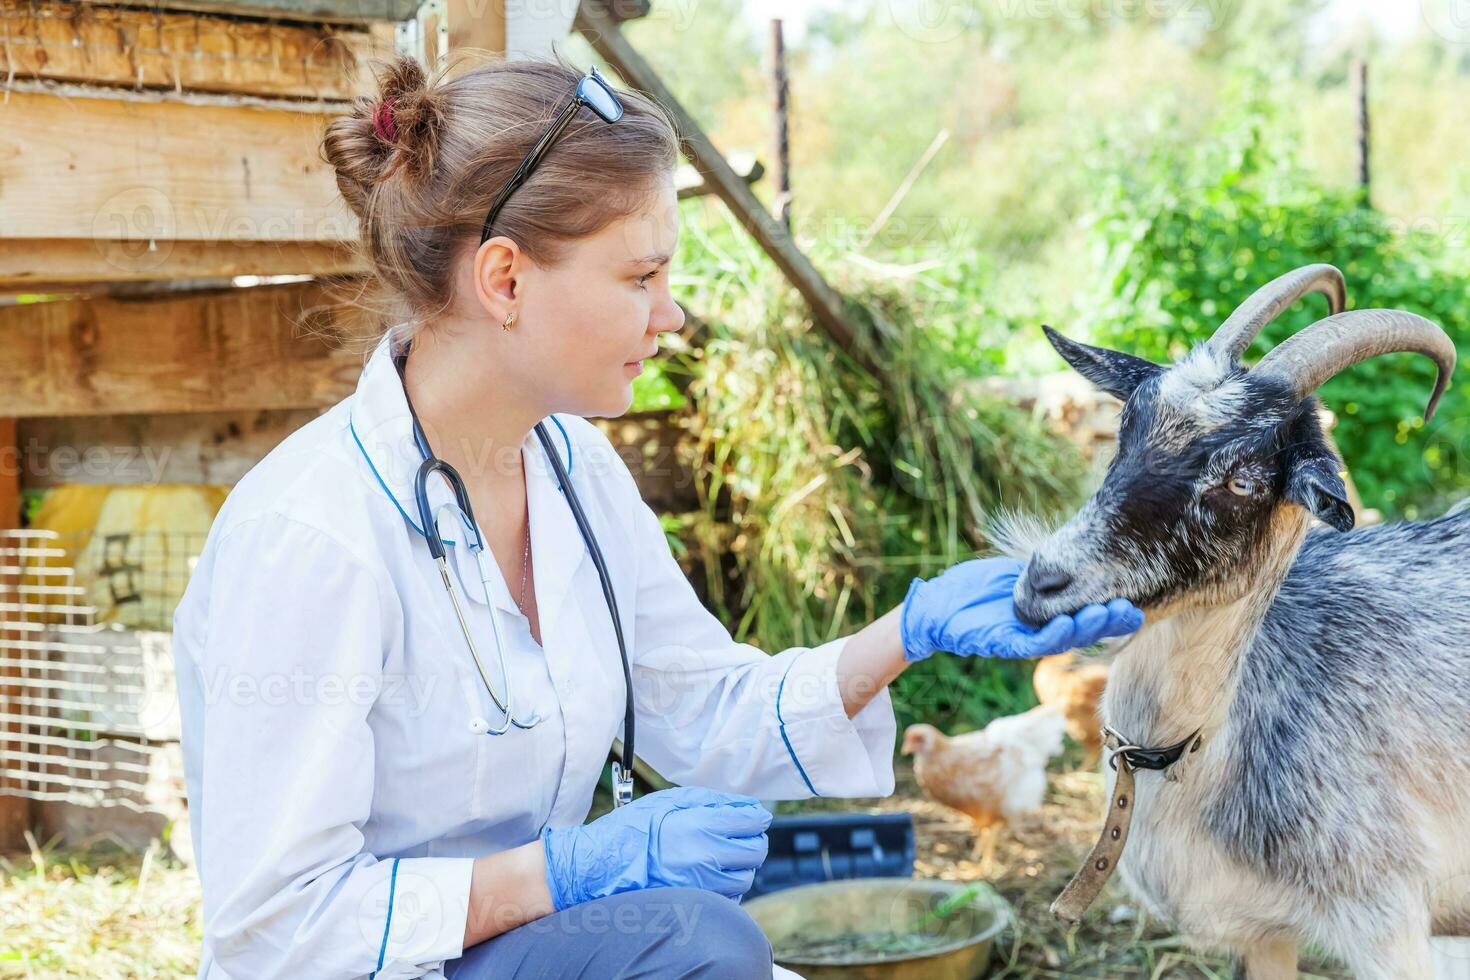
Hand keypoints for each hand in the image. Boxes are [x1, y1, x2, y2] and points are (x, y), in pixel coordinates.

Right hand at [540, 786, 770, 910]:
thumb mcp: (672, 800)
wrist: (606, 863)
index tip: (754, 816)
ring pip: (746, 877)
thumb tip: (746, 806)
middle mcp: (706, 857)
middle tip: (742, 835)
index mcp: (701, 826)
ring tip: (724, 855)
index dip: (757, 817)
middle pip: (755, 851)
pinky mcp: (696, 901)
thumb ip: (713, 801)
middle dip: (753, 840)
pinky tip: (713, 873)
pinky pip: (730, 896)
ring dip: (742, 865)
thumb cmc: (636, 828)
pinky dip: (729, 886)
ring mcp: (702, 883)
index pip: (751, 822)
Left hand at [900, 556, 1142, 661]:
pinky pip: (1031, 643)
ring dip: (1084, 628)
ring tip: (1102, 613)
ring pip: (1062, 639)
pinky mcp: (1002, 643)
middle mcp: (1042, 630)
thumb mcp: (1021, 571)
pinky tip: (1065, 624)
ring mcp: (1024, 639)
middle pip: (1083, 630)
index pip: (1088, 615)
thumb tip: (1086, 550)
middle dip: (1108, 621)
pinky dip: (1050, 635)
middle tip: (1130, 609)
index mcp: (1051, 613)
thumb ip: (1051, 569)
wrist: (939, 601)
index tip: (1135, 604)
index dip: (1113, 614)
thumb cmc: (980, 586)